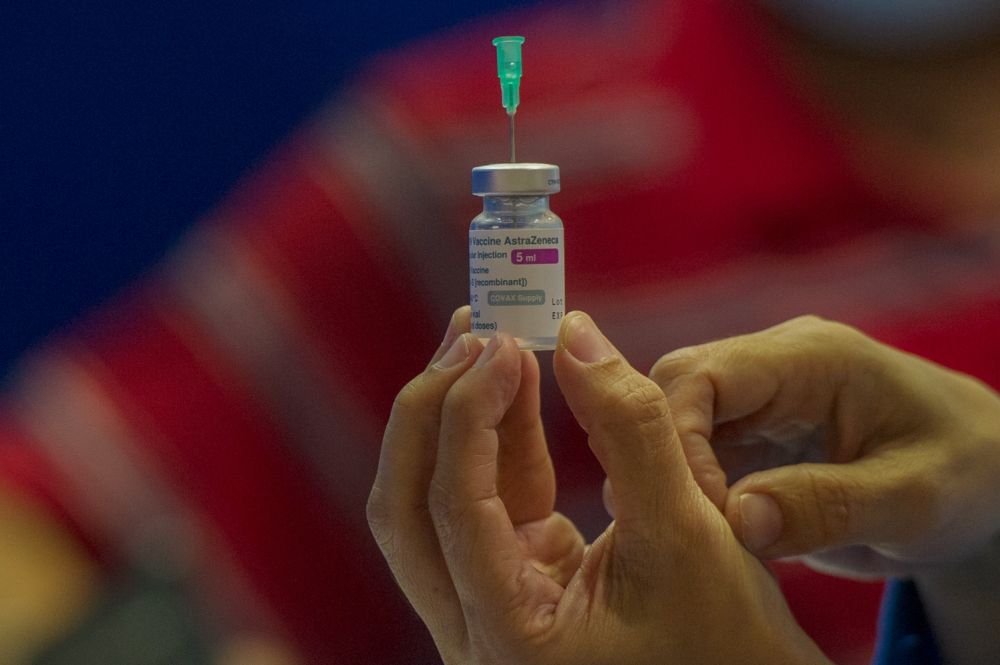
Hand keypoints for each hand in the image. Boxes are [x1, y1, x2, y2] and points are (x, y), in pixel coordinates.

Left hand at [368, 309, 827, 664]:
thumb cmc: (727, 641)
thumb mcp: (689, 531)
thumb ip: (632, 429)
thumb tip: (574, 334)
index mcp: (508, 638)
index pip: (455, 508)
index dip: (469, 414)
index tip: (503, 343)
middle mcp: (476, 631)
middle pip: (409, 509)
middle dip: (433, 410)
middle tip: (474, 331)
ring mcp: (486, 607)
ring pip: (434, 502)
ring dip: (457, 416)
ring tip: (488, 338)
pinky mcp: (510, 582)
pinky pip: (482, 501)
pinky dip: (496, 439)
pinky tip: (513, 380)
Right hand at [647, 315, 999, 578]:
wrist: (983, 477)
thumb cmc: (964, 476)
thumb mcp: (914, 501)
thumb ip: (828, 507)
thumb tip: (738, 519)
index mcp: (813, 356)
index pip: (702, 376)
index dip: (680, 441)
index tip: (706, 512)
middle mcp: (773, 364)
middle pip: (673, 392)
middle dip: (666, 460)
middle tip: (686, 529)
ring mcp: (760, 396)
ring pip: (675, 423)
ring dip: (676, 479)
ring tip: (701, 536)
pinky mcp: (753, 432)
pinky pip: (697, 453)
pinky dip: (694, 492)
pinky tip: (714, 533)